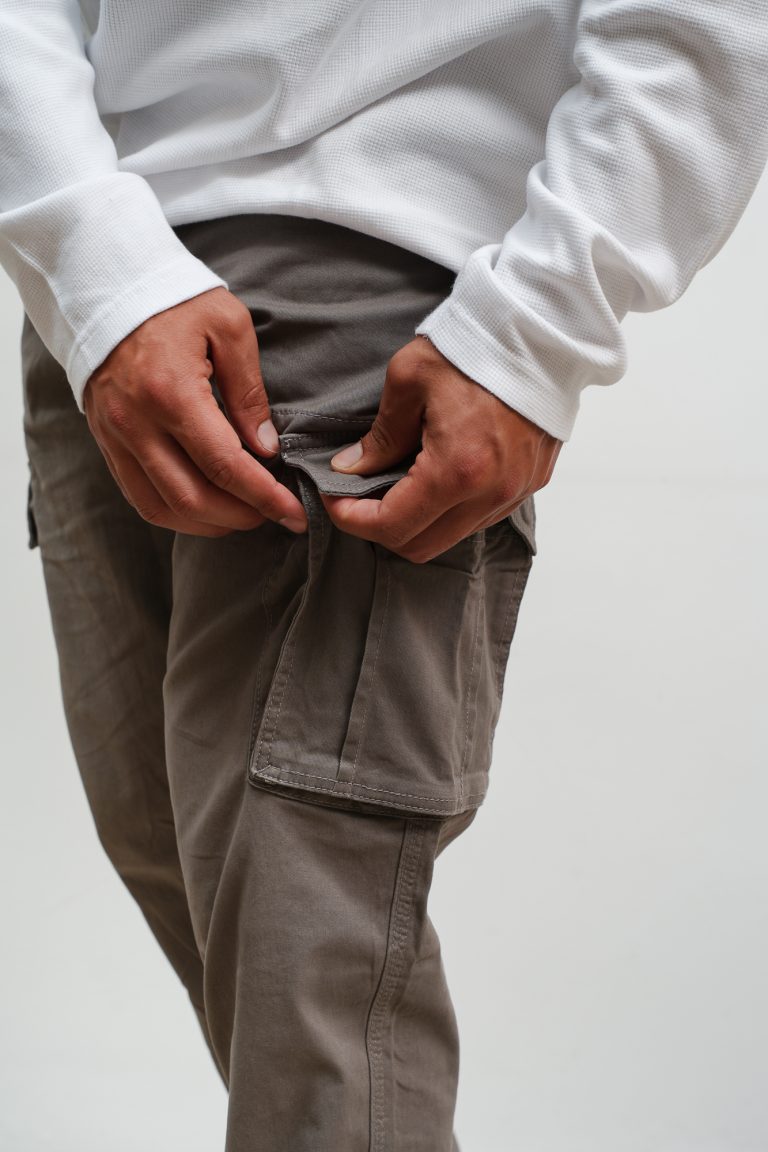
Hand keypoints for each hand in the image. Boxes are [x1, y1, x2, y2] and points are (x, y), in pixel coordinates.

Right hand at [82, 286, 307, 536]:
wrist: (107, 288)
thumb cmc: (175, 302)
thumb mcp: (228, 327)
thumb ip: (250, 391)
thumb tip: (266, 448)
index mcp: (171, 393)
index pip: (224, 465)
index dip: (264, 497)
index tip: (293, 513)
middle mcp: (137, 423)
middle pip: (193, 499)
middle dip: (240, 516)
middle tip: (273, 515)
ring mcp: (116, 437)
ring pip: (162, 508)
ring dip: (208, 524)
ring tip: (243, 516)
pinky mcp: (107, 442)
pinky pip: (139, 497)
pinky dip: (175, 513)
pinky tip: (206, 509)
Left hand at [322, 335, 561, 561]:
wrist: (538, 328)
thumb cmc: (472, 347)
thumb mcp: (408, 380)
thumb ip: (380, 436)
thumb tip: (351, 469)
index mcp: (457, 470)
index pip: (393, 527)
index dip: (353, 519)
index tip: (336, 499)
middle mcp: (491, 492)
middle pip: (421, 546)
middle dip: (382, 528)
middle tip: (360, 497)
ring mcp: (515, 491)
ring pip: (452, 536)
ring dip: (418, 520)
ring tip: (398, 484)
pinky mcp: (531, 482)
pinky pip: (481, 517)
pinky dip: (451, 509)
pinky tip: (436, 476)